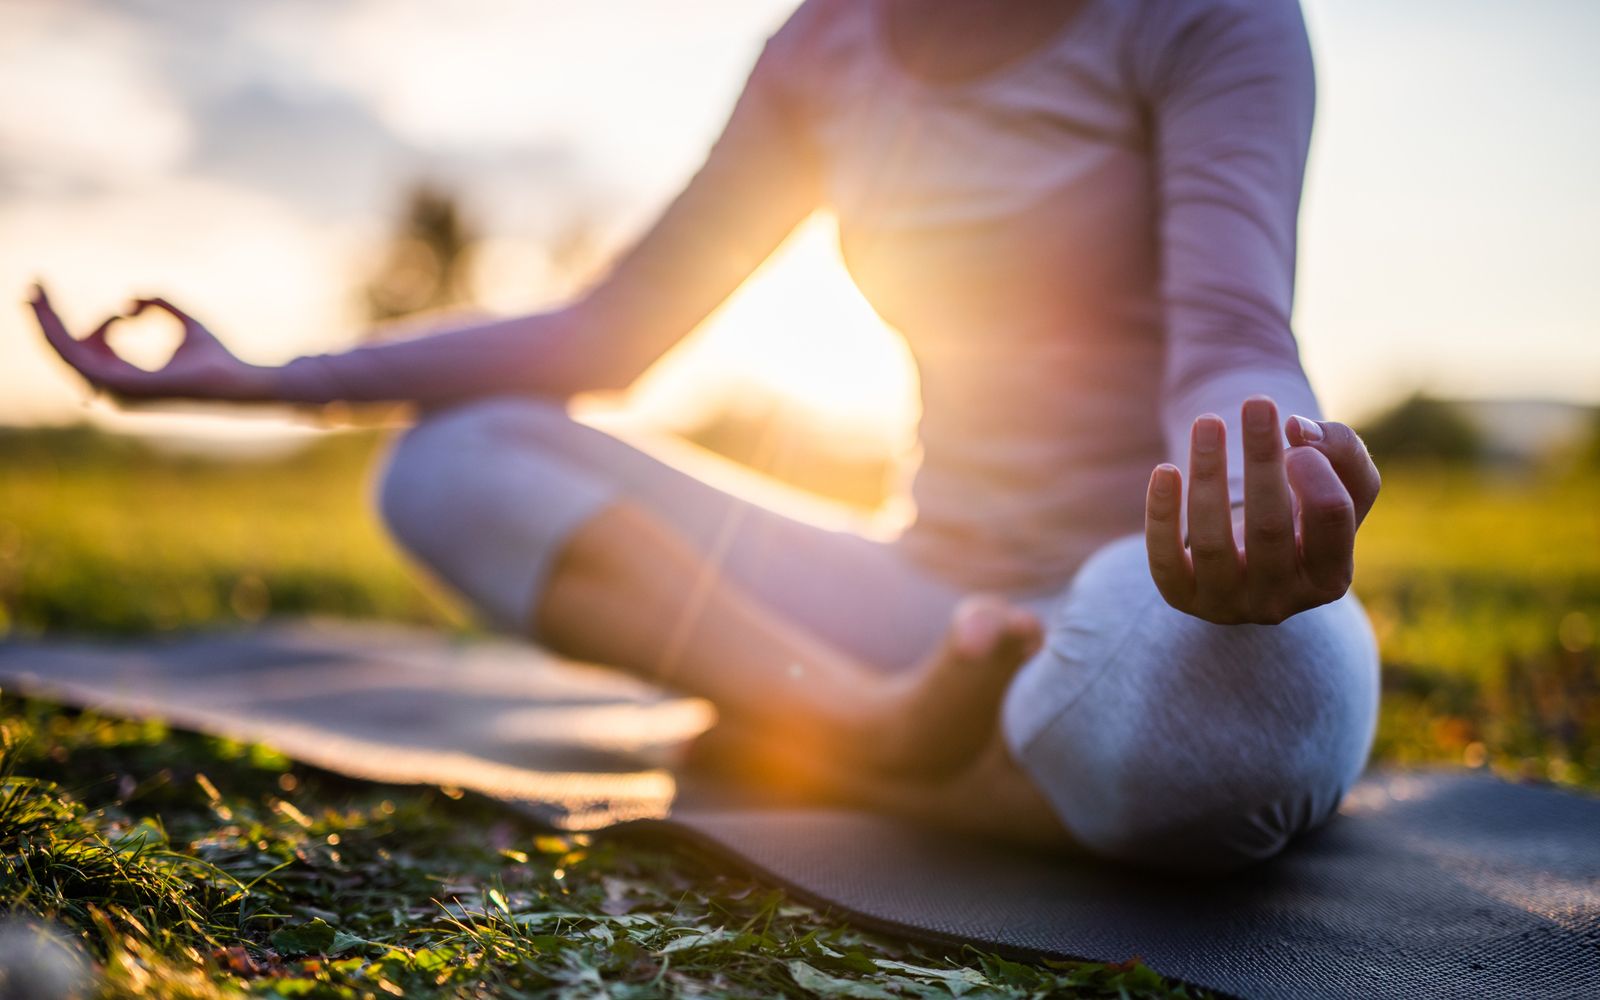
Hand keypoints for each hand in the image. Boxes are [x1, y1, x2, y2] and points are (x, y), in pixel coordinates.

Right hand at [27, 283, 274, 401]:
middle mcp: (114, 389)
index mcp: (125, 379)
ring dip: (46, 322)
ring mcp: (115, 391)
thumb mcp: (184, 320)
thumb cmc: (216, 357)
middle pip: (66, 352)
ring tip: (36, 292)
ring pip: (65, 354)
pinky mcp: (119, 385)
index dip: (81, 322)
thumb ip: (157, 304)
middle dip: (45, 320)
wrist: (237, 379)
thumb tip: (131, 298)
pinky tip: (49, 309)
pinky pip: (76, 358)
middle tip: (32, 287)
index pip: (88, 349)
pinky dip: (58, 333)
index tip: (87, 298)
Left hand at [1144, 396, 1380, 624]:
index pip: (1331, 518)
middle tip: (1256, 403)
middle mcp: (1280, 601)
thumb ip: (1341, 449)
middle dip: (1261, 460)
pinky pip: (1165, 560)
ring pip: (1212, 542)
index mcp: (1330, 578)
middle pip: (1269, 527)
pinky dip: (1161, 514)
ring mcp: (1228, 605)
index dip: (1316, 470)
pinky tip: (1165, 470)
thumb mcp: (1340, 484)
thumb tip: (1296, 428)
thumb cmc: (1303, 516)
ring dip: (1207, 475)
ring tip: (1207, 422)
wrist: (1253, 562)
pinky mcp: (1183, 597)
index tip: (1296, 435)